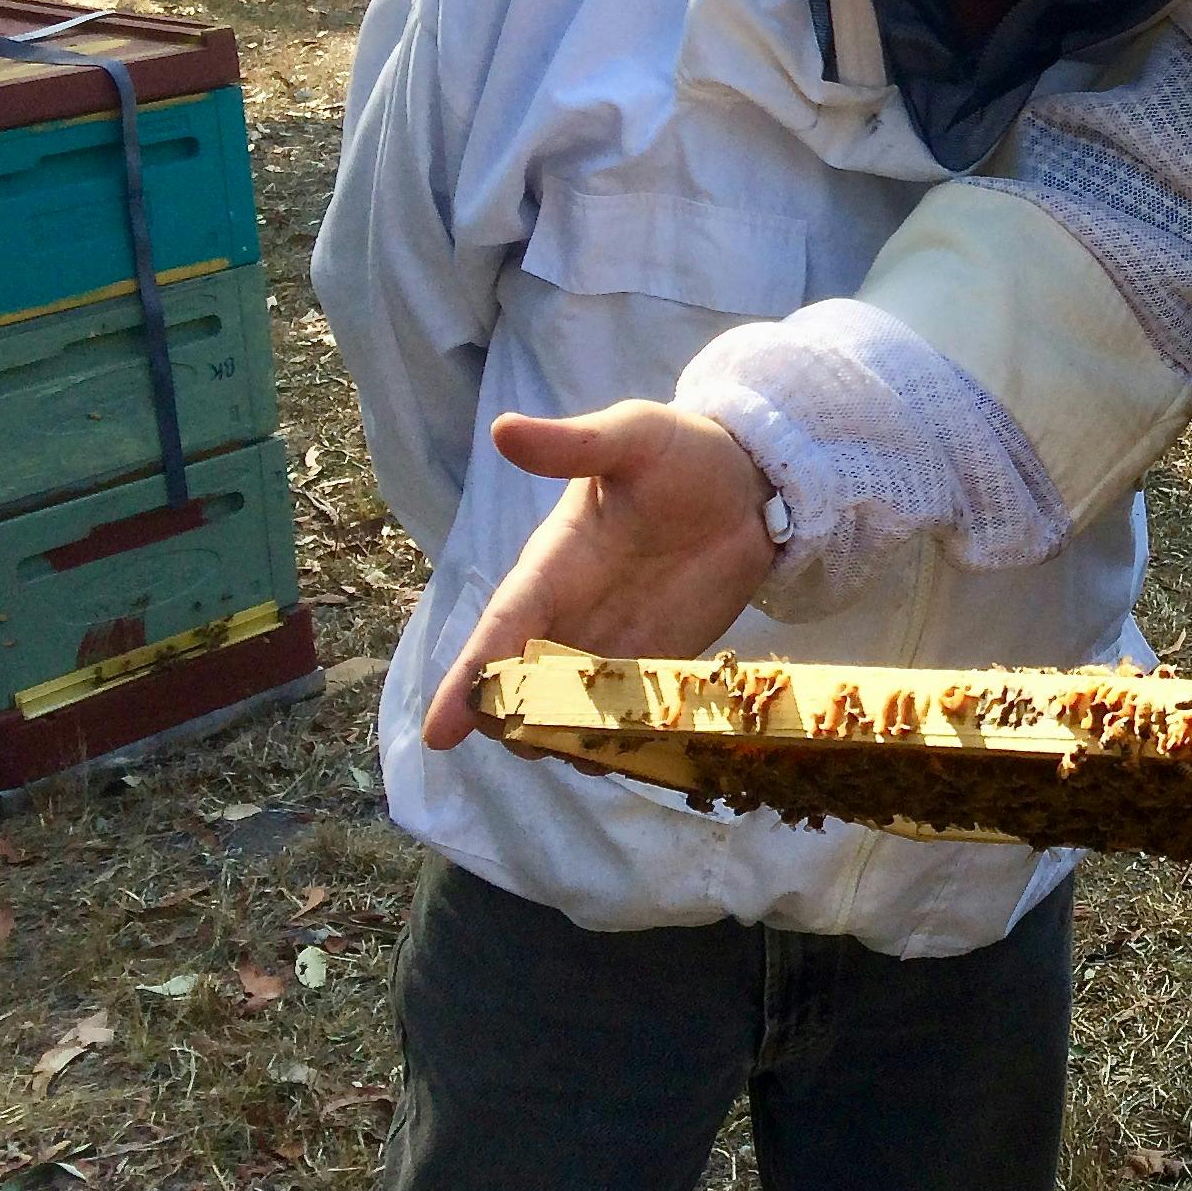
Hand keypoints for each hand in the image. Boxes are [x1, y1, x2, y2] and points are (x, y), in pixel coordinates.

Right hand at [421, 402, 784, 749]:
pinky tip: (624, 761)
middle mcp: (571, 618)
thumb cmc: (681, 452)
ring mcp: (615, 647)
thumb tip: (503, 429)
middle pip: (520, 689)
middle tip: (539, 738)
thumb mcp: (631, 436)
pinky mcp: (661, 665)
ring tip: (583, 755)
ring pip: (568, 714)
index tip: (440, 733)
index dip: (467, 681)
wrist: (752, 480)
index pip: (500, 630)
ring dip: (566, 741)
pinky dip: (617, 744)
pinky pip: (626, 718)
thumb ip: (574, 444)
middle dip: (514, 721)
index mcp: (552, 567)